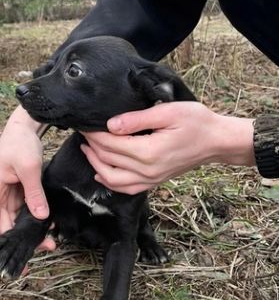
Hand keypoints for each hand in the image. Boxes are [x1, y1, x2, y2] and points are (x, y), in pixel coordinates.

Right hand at [0, 106, 55, 262]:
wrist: (26, 125)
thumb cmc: (20, 142)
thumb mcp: (29, 168)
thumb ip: (34, 193)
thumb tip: (40, 217)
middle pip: (3, 226)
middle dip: (15, 244)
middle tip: (27, 264)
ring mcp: (8, 195)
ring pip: (15, 221)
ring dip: (28, 234)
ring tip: (47, 245)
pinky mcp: (19, 192)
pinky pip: (24, 212)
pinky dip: (34, 221)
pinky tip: (47, 230)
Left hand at [81, 102, 254, 194]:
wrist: (217, 141)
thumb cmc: (196, 121)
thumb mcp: (168, 112)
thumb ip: (137, 119)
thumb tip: (111, 125)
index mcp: (149, 152)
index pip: (109, 144)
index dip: (93, 134)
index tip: (85, 123)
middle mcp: (147, 170)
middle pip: (107, 160)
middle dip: (91, 145)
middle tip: (83, 131)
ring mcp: (151, 179)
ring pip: (112, 180)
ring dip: (95, 164)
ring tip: (86, 148)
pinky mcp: (154, 182)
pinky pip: (126, 188)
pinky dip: (109, 181)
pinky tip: (100, 172)